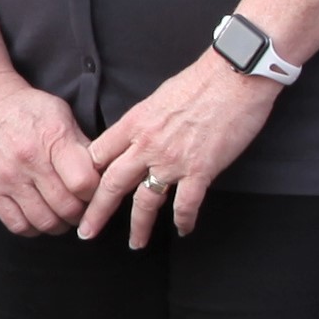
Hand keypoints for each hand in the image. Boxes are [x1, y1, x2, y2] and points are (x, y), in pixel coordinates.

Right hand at [0, 74, 103, 240]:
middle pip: (66, 207)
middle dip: (81, 212)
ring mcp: (7, 178)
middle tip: (82, 206)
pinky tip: (39, 216)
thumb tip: (101, 172)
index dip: (95, 192)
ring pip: (44, 221)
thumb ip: (81, 145)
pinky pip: (17, 224)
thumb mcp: (60, 113)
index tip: (94, 190)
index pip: (83, 182)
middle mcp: (28, 161)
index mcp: (51, 138)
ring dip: (60, 224)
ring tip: (62, 214)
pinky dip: (34, 228)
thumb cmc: (24, 107)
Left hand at [78, 50, 285, 244]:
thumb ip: (146, 119)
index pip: (99, 154)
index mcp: (135, 123)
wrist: (234, 75)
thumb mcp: (159, 96)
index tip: (84, 190)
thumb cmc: (201, 80)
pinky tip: (183, 230)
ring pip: (145, 201)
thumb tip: (140, 132)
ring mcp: (173, 159)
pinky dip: (184, 221)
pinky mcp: (201, 169)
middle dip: (96, 212)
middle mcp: (147, 144)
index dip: (90, 174)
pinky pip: (186, 204)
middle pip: (112, 184)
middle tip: (86, 231)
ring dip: (138, 227)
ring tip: (135, 243)